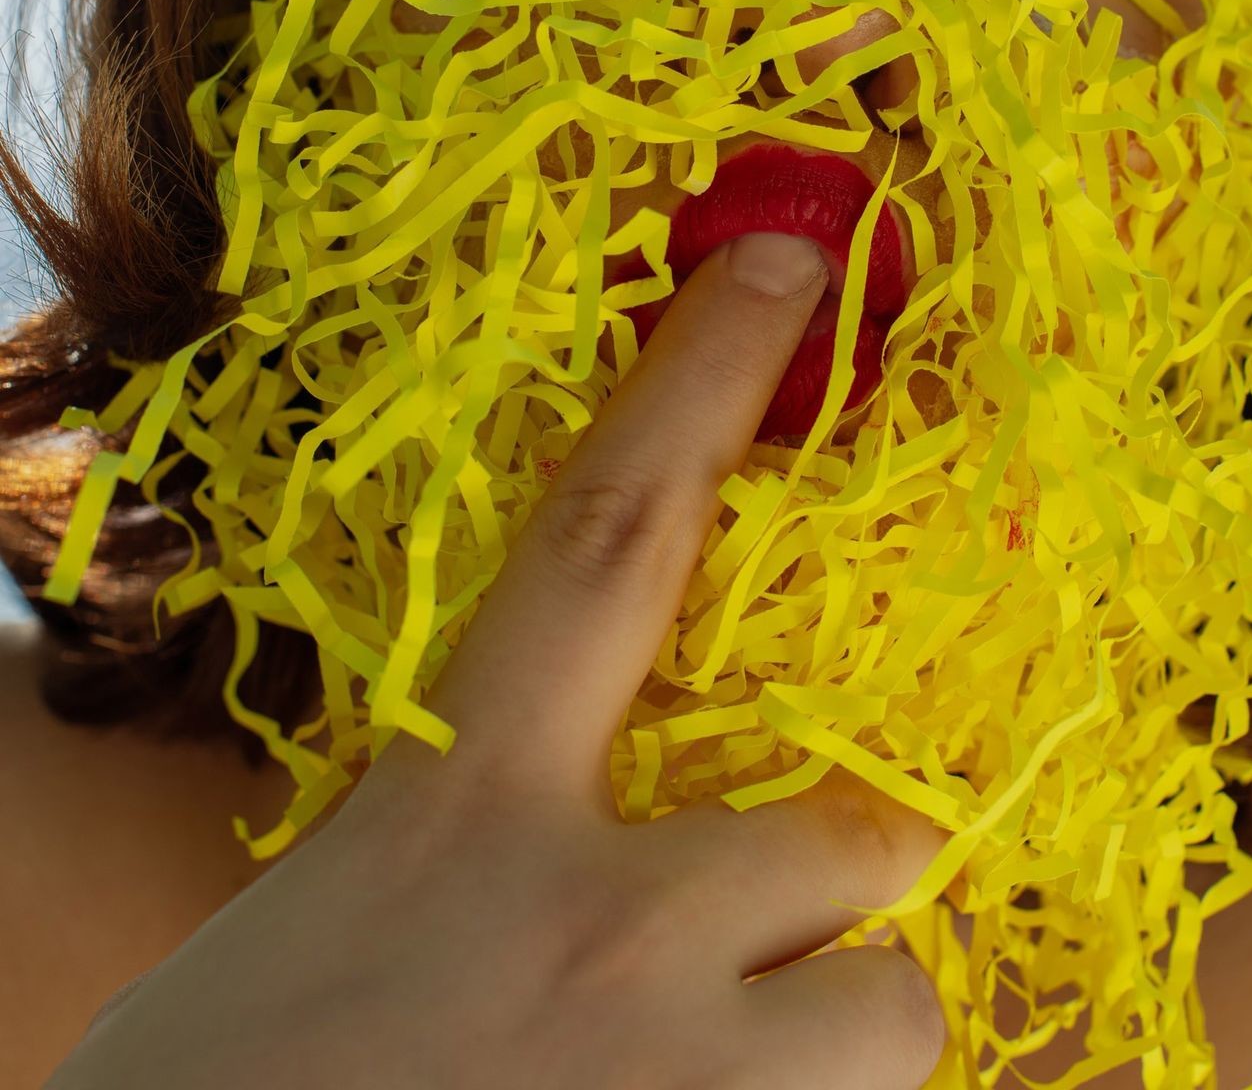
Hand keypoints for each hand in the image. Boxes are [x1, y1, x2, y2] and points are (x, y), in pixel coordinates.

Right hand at [50, 231, 950, 1089]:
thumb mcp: (332, 941)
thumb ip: (477, 866)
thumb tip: (597, 857)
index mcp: (458, 823)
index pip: (604, 539)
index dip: (701, 384)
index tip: (786, 268)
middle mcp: (598, 934)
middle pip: (857, 831)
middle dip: (858, 865)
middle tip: (788, 926)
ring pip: (896, 1015)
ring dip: (831, 1046)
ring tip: (711, 1089)